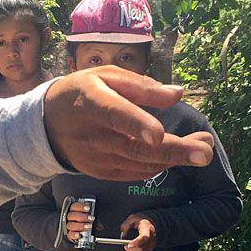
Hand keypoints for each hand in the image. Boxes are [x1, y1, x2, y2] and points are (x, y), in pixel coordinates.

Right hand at [44, 66, 213, 180]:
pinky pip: (136, 172)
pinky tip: (175, 153)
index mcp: (92, 102)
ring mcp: (96, 158)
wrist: (45, 124)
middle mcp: (93, 134)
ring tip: (203, 146)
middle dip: (174, 151)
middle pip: (136, 148)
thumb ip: (142, 86)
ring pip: (142, 163)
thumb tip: (177, 94)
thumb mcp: (106, 76)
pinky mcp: (102, 173)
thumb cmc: (82, 92)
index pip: (115, 114)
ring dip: (176, 158)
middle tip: (205, 152)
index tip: (159, 133)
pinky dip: (159, 164)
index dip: (136, 124)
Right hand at [65, 200, 93, 241]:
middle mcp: (70, 218)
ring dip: (80, 226)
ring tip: (89, 226)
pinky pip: (70, 234)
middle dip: (82, 217)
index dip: (80, 207)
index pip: (74, 206)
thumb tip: (99, 214)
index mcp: (74, 210)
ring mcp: (70, 226)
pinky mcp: (70, 234)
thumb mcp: (92, 214)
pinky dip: (75, 235)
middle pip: (71, 215)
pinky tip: (80, 234)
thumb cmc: (89, 220)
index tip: (88, 208)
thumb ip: (93, 213)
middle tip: (91, 218)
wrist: (89, 230)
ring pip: (70, 225)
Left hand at [120, 213, 157, 250]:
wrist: (153, 222)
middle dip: (132, 249)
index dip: (136, 242)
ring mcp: (152, 243)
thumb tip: (123, 236)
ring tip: (127, 247)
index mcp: (147, 227)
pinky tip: (131, 248)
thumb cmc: (141, 219)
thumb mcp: (132, 218)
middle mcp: (152, 236)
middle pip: (142, 248)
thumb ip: (126, 226)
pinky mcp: (151, 248)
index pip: (144, 237)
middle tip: (125, 246)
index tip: (128, 245)